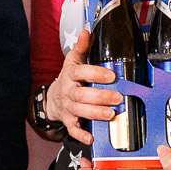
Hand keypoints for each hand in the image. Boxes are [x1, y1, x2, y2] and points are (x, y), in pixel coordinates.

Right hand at [45, 31, 125, 145]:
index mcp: (71, 74)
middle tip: (117, 97)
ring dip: (94, 113)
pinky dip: (80, 134)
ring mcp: (68, 106)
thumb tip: (87, 31)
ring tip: (110, 114)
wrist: (53, 98)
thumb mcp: (73, 61)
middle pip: (81, 94)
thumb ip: (81, 48)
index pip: (81, 72)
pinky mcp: (68, 120)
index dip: (95, 74)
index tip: (111, 75)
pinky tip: (90, 138)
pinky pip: (72, 128)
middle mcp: (68, 91)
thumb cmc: (69, 78)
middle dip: (99, 97)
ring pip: (79, 110)